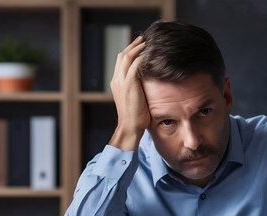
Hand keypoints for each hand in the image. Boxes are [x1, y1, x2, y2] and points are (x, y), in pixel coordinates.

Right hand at [109, 36, 149, 150]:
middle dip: (133, 45)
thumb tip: (148, 83)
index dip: (130, 52)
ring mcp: (121, 81)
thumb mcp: (134, 99)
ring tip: (147, 42)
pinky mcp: (129, 83)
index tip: (139, 46)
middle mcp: (117, 79)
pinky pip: (134, 64)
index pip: (121, 62)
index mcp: (116, 83)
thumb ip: (137, 88)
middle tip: (143, 39)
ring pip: (127, 56)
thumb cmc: (135, 117)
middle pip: (123, 55)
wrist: (130, 126)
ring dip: (137, 47)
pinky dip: (141, 56)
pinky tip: (149, 53)